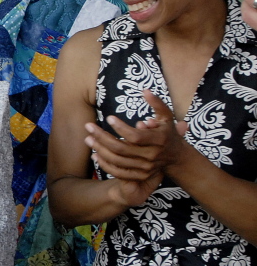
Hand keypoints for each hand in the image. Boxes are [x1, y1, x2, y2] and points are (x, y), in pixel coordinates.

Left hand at [85, 90, 186, 207]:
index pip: (135, 136)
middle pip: (122, 148)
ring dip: (100, 150)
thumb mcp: (166, 117)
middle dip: (102, 137)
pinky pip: (119, 172)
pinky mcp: (140, 175)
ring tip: (88, 139)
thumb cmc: (167, 132)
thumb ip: (156, 103)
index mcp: (158, 140)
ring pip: (118, 160)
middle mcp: (152, 155)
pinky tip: (95, 155)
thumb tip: (145, 90)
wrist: (176, 157)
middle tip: (89, 127)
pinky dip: (105, 164)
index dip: (120, 128)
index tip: (108, 118)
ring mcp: (146, 167)